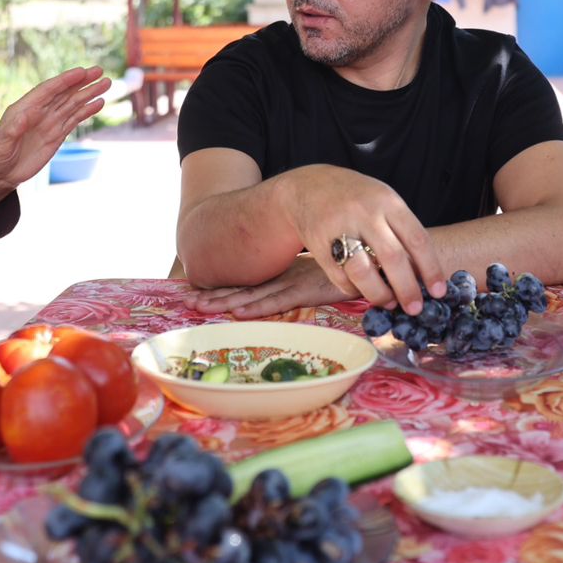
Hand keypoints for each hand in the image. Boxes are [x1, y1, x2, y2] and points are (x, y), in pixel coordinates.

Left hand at [0, 66, 109, 211]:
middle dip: (82, 82)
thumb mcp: (1, 143)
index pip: (48, 90)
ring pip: (72, 104)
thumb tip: (27, 113)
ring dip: (88, 93)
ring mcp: (49, 123)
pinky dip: (87, 111)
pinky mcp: (56, 136)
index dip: (65, 80)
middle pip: (64, 93)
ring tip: (106, 83)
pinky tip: (98, 103)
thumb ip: (13, 128)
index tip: (81, 72)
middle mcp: (38, 112)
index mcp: (24, 108)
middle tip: (100, 71)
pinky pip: (74, 120)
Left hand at [190, 256, 348, 317]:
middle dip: (215, 295)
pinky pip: (279, 301)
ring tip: (200, 307)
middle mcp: (284, 275)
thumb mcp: (321, 271)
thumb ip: (308, 278)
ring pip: (254, 294)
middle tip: (187, 301)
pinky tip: (239, 312)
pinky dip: (258, 307)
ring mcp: (295, 281)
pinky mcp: (308, 289)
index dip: (223, 288)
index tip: (198, 292)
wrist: (374, 250)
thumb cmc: (351, 263)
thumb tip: (295, 287)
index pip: (248, 282)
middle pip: (244, 287)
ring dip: (226, 302)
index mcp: (285, 271)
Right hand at [278, 166, 444, 312]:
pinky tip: (362, 290)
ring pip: (364, 272)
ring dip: (380, 294)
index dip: (431, 269)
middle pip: (392, 258)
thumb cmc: (358, 199)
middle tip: (416, 309)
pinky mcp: (319, 245)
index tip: (439, 292)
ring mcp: (340, 228)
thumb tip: (424, 275)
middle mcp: (365, 213)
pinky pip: (340, 277)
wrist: (310, 186)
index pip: (417, 239)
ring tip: (389, 302)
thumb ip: (402, 231)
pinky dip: (354, 290)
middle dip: (408, 289)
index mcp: (388, 202)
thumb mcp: (384, 202)